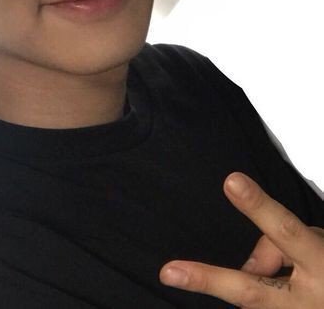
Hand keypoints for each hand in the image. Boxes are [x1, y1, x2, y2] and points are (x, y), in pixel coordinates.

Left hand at [158, 172, 323, 307]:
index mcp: (321, 263)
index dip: (258, 207)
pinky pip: (258, 307)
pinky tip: (275, 281)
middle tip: (169, 273)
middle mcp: (306, 302)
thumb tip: (246, 260)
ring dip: (254, 282)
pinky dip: (259, 293)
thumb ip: (283, 241)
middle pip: (250, 290)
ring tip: (279, 274)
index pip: (285, 229)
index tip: (232, 182)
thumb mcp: (320, 245)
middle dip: (209, 281)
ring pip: (252, 299)